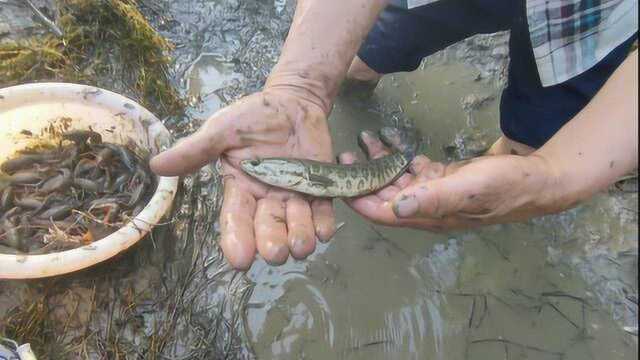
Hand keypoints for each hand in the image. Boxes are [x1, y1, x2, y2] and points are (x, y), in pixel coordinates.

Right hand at [150, 90, 335, 269]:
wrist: (292, 102)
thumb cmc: (253, 116)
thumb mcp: (221, 130)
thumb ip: (195, 150)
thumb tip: (156, 166)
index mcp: (240, 190)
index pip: (235, 220)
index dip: (237, 240)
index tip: (241, 261)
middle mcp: (266, 200)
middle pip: (268, 230)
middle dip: (272, 243)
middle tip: (275, 252)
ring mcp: (294, 197)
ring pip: (297, 228)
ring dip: (300, 238)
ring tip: (301, 243)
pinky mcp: (320, 190)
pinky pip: (323, 213)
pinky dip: (324, 225)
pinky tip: (324, 231)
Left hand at [338, 131, 559, 230]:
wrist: (538, 179)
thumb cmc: (505, 186)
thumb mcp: (468, 189)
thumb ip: (433, 198)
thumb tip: (396, 208)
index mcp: (428, 215)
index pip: (383, 213)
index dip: (359, 200)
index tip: (339, 182)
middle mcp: (427, 207)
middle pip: (385, 196)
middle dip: (363, 177)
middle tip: (344, 153)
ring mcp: (435, 192)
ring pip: (397, 181)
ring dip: (379, 163)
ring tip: (363, 140)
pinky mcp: (444, 178)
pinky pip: (414, 170)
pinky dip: (400, 157)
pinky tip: (389, 141)